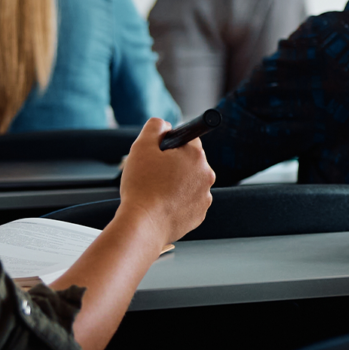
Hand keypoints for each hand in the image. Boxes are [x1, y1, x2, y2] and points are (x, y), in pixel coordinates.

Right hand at [117, 117, 213, 242]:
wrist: (143, 224)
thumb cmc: (141, 186)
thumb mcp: (142, 147)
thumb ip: (155, 127)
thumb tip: (164, 124)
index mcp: (196, 155)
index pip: (188, 140)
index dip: (171, 145)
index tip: (160, 154)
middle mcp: (207, 174)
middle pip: (190, 162)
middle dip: (173, 166)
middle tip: (153, 175)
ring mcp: (205, 196)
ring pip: (189, 183)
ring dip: (176, 184)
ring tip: (156, 192)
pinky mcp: (199, 214)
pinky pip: (188, 202)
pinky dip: (177, 203)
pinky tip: (162, 206)